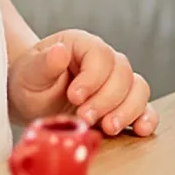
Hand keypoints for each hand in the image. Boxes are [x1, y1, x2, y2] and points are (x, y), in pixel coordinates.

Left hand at [8, 30, 156, 136]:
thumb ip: (44, 64)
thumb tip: (59, 52)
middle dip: (106, 99)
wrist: (31, 99)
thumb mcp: (29, 73)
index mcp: (84, 45)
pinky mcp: (121, 105)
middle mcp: (106, 61)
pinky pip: (144, 107)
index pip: (102, 56)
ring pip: (138, 89)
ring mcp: (117, 83)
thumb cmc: (30, 82)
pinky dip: (145, 118)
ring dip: (127, 110)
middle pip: (123, 74)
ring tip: (108, 128)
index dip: (92, 78)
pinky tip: (140, 129)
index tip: (74, 97)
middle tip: (84, 117)